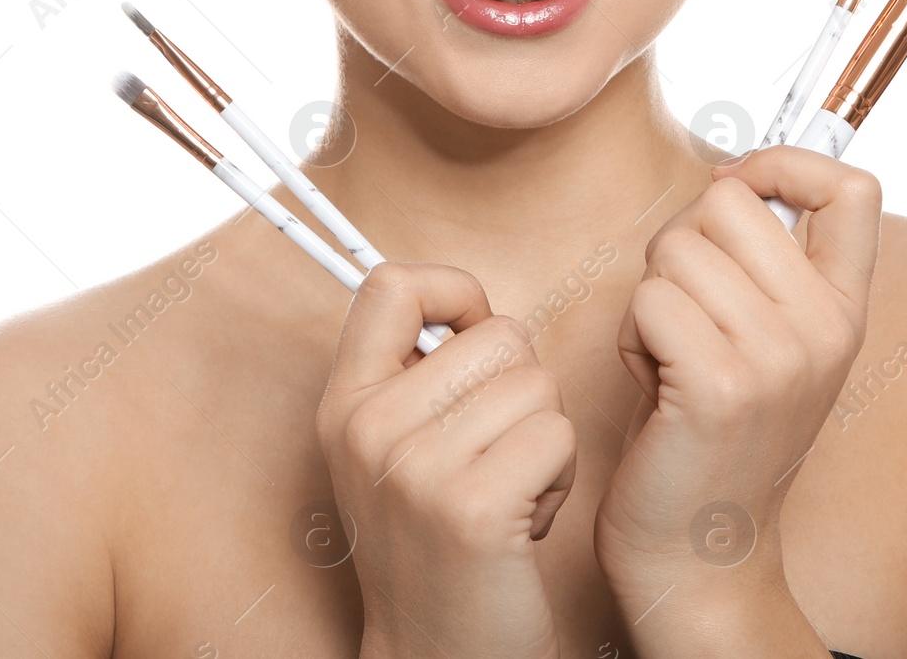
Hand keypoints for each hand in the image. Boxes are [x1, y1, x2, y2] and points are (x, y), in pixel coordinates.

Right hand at [315, 262, 577, 658]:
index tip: (474, 333)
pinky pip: (557, 434)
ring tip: (510, 490)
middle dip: (523, 387)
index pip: (391, 284)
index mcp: (345, 403)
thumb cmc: (439, 542)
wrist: (438, 657)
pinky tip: (527, 521)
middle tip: (496, 454)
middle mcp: (368, 429)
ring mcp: (415, 469)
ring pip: (537, 384)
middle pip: (499, 334)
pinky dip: (561, 477)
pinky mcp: (471, 508)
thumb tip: (467, 301)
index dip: (453, 290)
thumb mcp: (393, 449)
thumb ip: (415, 371)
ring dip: (546, 437)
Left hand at [592, 147, 880, 641]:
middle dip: (681, 241)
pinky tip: (652, 384)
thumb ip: (763, 264)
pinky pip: (648, 298)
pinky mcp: (721, 385)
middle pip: (728, 200)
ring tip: (668, 356)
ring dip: (650, 295)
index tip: (739, 185)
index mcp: (844, 310)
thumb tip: (728, 173)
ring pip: (677, 247)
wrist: (698, 552)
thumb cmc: (711, 431)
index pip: (854, 187)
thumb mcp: (766, 340)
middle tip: (682, 312)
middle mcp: (826, 329)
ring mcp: (779, 358)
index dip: (785, 161)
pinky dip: (631, 335)